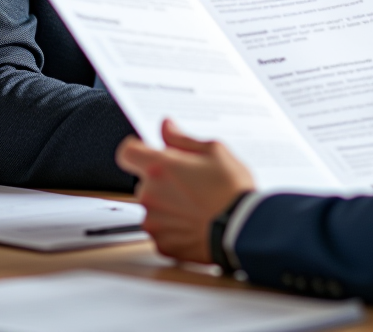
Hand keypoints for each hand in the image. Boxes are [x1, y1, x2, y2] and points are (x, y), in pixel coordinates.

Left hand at [115, 118, 255, 263]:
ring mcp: (154, 223)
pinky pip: (162, 230)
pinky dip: (175, 227)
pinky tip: (196, 222)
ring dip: (168, 204)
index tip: (150, 153)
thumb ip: (182, 139)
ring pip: (153, 207)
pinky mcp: (162, 245)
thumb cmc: (231, 189)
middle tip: (192, 181)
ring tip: (198, 204)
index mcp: (160, 168)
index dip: (138, 151)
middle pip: (145, 181)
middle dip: (163, 179)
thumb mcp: (213, 150)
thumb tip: (166, 127)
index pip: (128, 152)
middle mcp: (150, 195)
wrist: (243, 228)